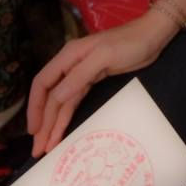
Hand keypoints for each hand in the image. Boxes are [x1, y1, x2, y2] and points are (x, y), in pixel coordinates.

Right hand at [27, 11, 176, 155]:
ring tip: (46, 147)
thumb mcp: (104, 56)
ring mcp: (81, 73)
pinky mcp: (92, 80)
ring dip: (53, 124)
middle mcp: (71, 64)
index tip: (33, 130)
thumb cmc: (128, 43)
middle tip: (38, 149)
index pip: (43, 82)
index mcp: (69, 55)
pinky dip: (66, 117)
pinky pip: (74, 102)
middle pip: (50, 96)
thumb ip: (79, 75)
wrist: (151, 36)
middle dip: (43, 122)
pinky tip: (60, 131)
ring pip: (61, 102)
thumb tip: (56, 97)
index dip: (35, 106)